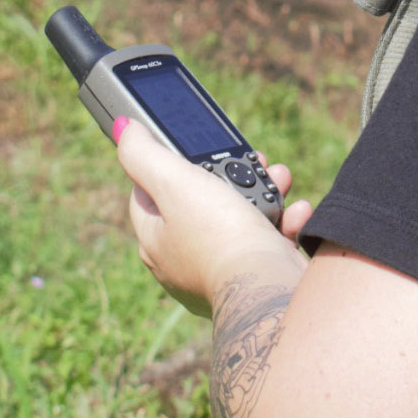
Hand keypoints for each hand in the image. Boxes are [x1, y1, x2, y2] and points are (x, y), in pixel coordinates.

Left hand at [114, 117, 311, 314]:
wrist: (268, 288)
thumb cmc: (218, 235)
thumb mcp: (174, 182)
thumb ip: (143, 154)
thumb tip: (122, 128)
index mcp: (156, 241)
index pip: (150, 194)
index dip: (170, 165)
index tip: (196, 148)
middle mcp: (183, 261)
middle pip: (203, 202)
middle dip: (233, 175)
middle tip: (253, 159)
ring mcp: (221, 272)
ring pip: (241, 219)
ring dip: (266, 193)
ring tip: (280, 180)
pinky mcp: (255, 281)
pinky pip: (268, 242)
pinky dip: (284, 223)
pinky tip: (294, 214)